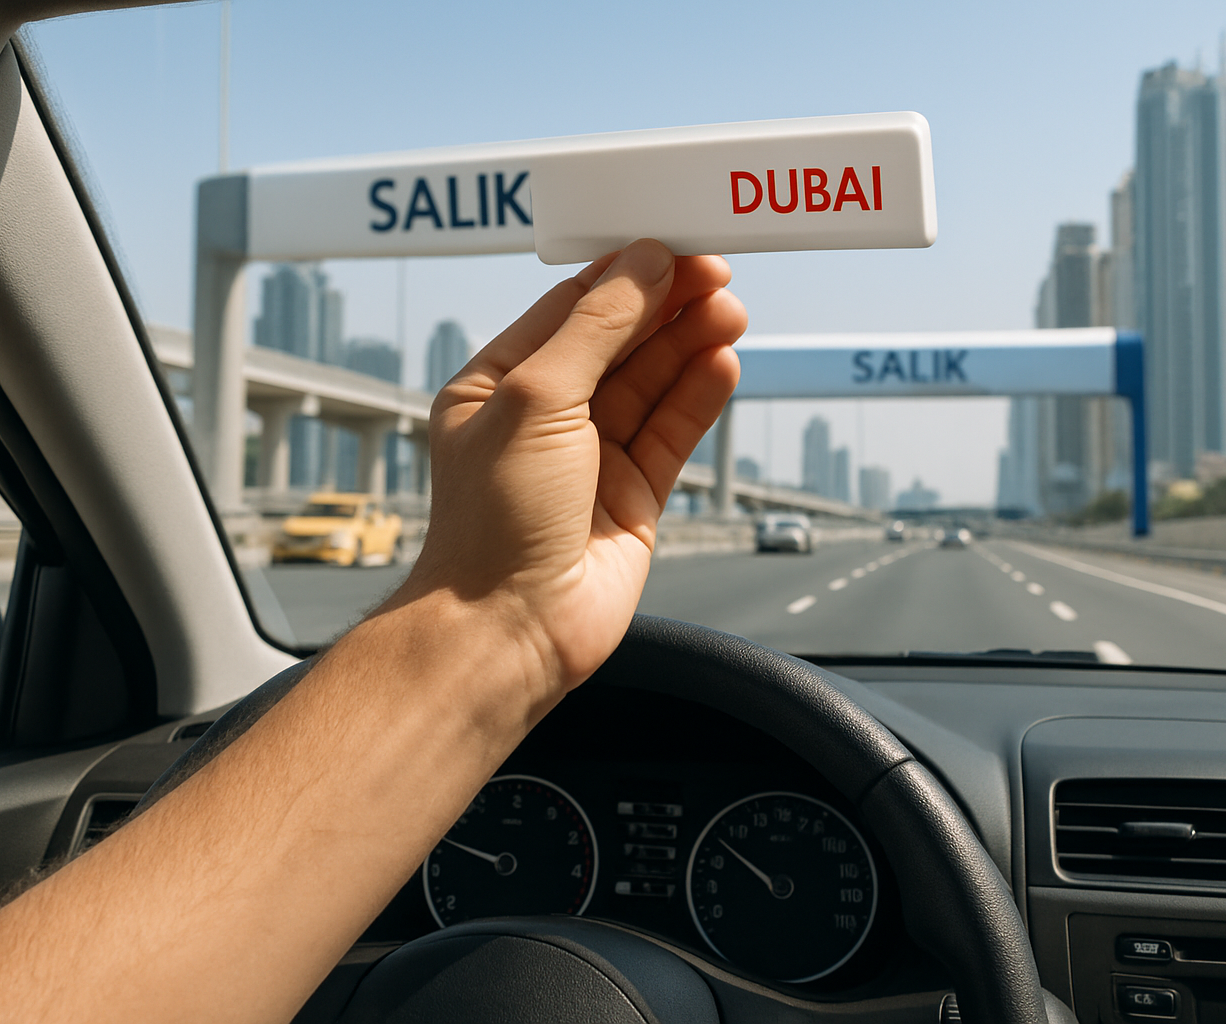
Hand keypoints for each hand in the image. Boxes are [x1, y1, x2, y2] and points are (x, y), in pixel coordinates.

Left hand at [401, 239, 744, 696]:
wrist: (510, 628)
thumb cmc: (495, 519)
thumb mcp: (536, 399)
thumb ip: (596, 329)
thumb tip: (643, 268)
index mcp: (498, 386)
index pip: (568, 310)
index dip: (623, 276)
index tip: (673, 246)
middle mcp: (544, 418)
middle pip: (618, 342)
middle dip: (666, 306)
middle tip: (717, 273)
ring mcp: (591, 458)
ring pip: (652, 385)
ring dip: (690, 345)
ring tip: (729, 310)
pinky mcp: (634, 497)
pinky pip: (673, 433)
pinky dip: (699, 396)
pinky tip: (723, 362)